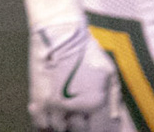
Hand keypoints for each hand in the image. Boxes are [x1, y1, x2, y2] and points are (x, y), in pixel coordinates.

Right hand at [26, 15, 122, 131]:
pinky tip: (48, 120)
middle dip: (78, 126)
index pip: (97, 130)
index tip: (92, 123)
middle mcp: (75, 108)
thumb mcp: (109, 70)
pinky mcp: (39, 98)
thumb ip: (113, 97)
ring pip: (57, 128)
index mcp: (94, 103)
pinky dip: (43, 124)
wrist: (61, 33)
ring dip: (61, 125)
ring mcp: (55, 105)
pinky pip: (40, 122)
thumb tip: (114, 117)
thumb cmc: (86, 49)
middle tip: (77, 118)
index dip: (96, 129)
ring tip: (63, 117)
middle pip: (77, 131)